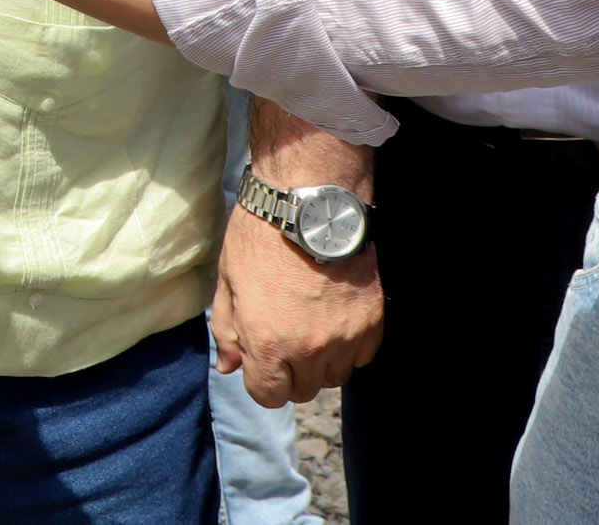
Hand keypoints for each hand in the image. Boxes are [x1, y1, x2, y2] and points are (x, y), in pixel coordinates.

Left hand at [214, 201, 382, 406]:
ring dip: (320, 362)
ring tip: (309, 326)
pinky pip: (362, 356)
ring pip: (334, 377)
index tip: (260, 359)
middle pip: (302, 391)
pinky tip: (334, 318)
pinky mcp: (372, 323)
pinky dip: (348, 347)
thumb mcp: (229, 280)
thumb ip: (227, 330)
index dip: (261, 379)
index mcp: (267, 341)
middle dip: (288, 372)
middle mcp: (308, 348)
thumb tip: (228, 367)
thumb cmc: (261, 236)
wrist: (311, 204)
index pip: (268, 395)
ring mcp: (344, 338)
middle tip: (284, 338)